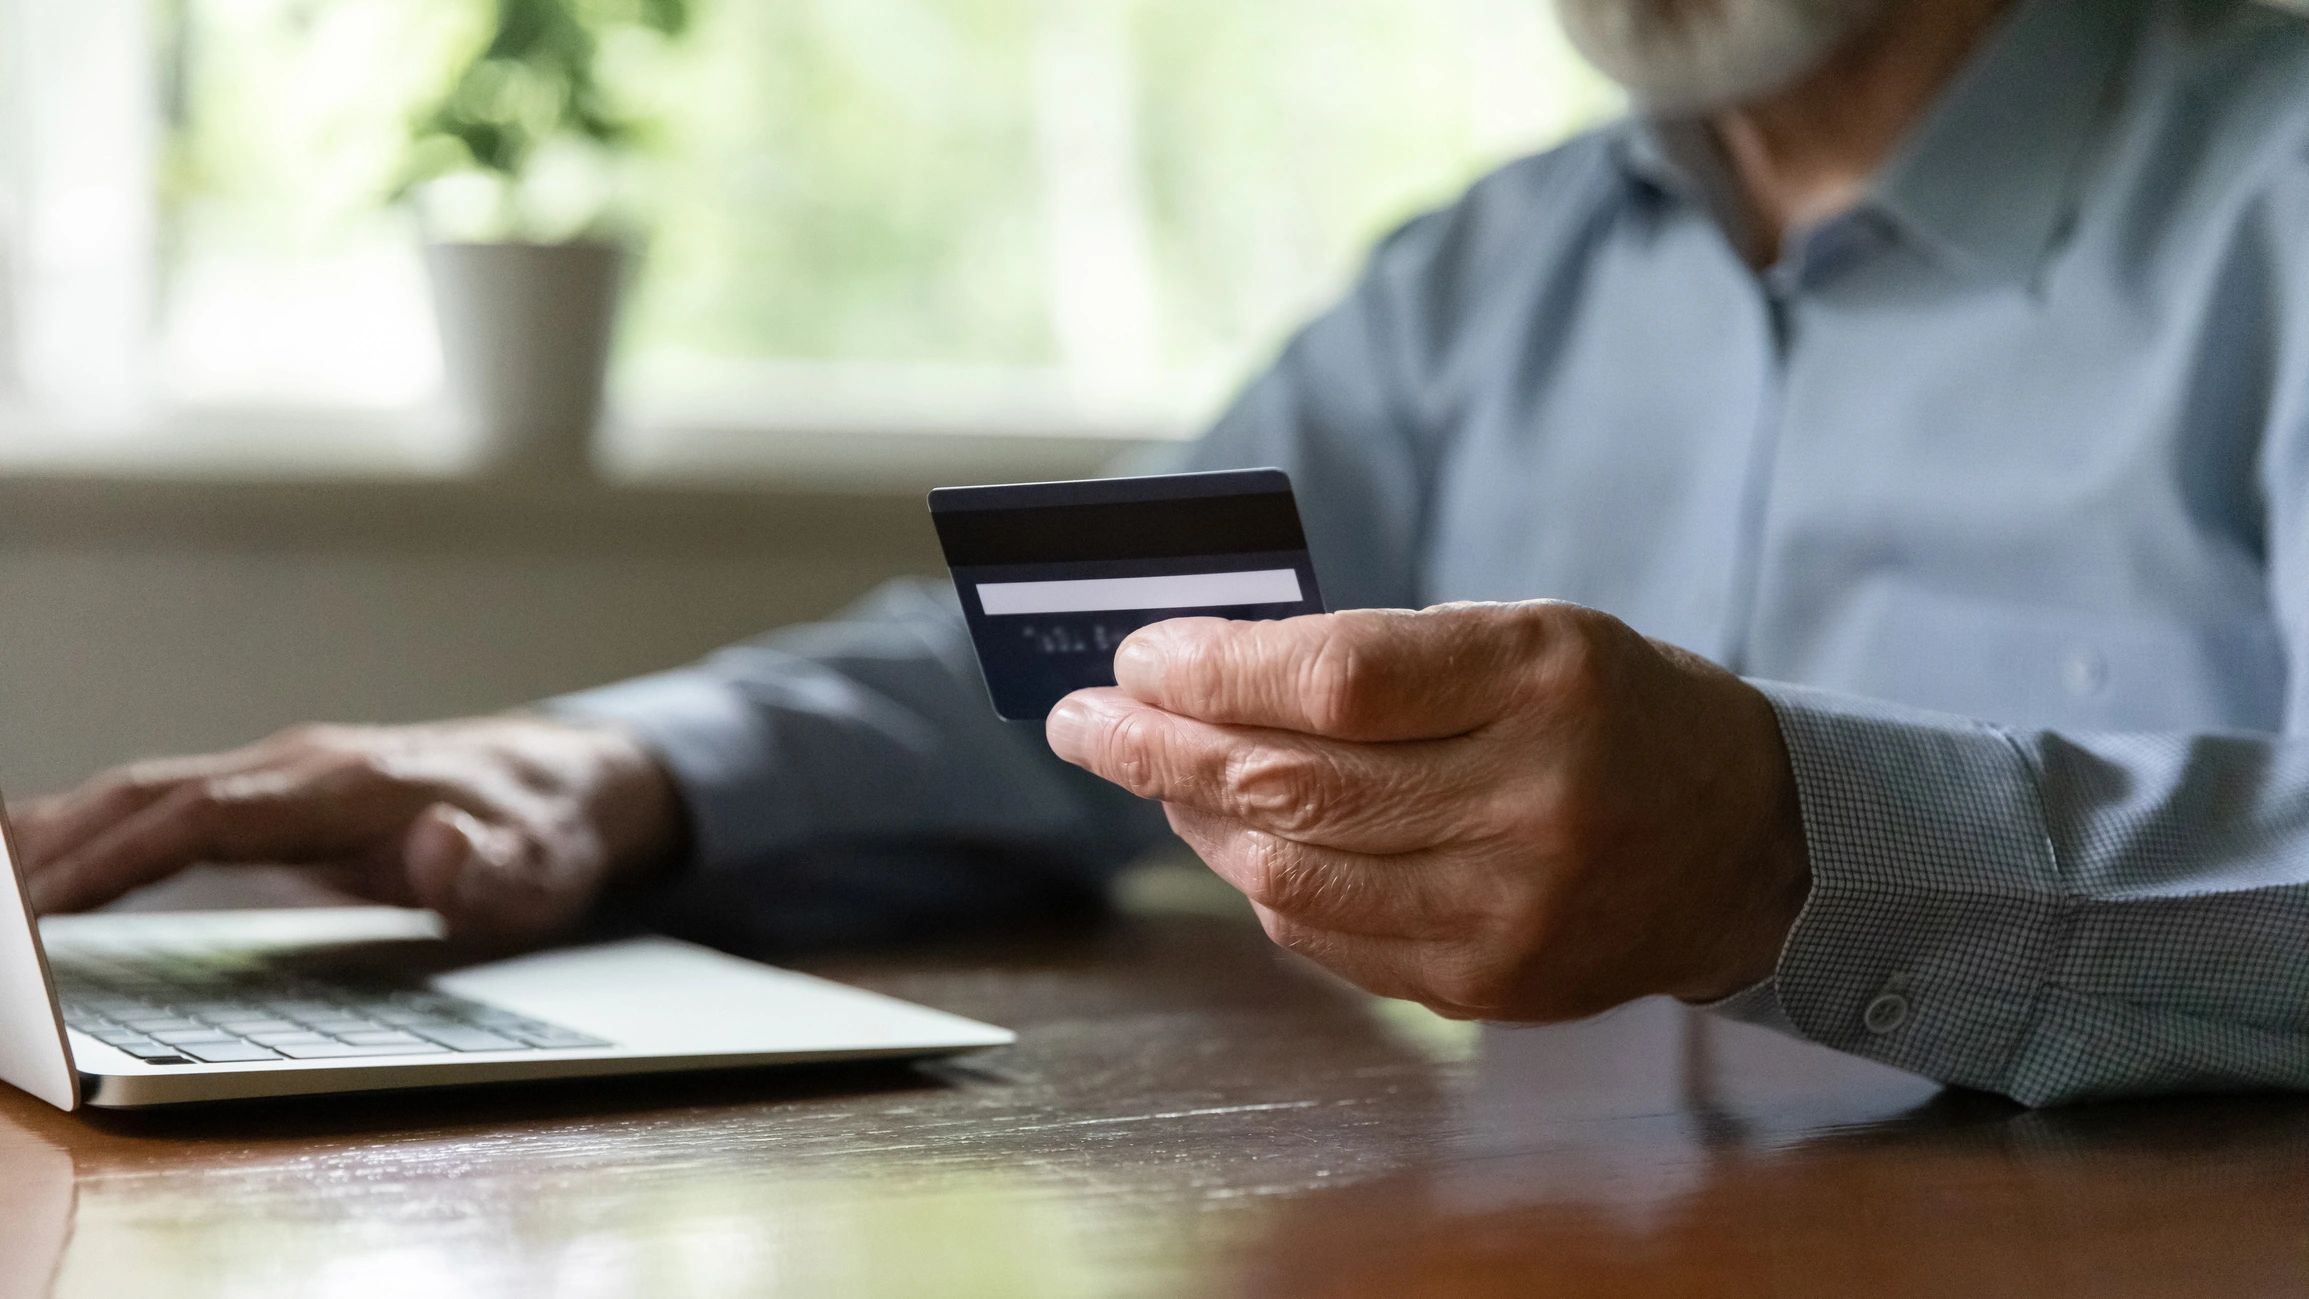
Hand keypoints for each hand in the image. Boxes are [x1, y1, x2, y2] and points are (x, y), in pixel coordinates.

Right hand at [6, 717, 686, 948]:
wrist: (566, 782)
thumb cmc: (545, 836)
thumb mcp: (539, 870)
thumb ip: (490, 870)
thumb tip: (438, 852)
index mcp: (349, 786)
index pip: (206, 816)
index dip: (120, 858)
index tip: (45, 903)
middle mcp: (302, 766)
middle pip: (151, 794)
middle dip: (58, 847)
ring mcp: (284, 773)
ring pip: (146, 792)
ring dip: (61, 835)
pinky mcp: (277, 793)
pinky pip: (167, 805)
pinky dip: (96, 828)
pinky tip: (42, 860)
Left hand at [1046, 601, 1808, 1019]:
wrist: (1743, 844)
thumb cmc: (1610, 709)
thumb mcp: (1524, 634)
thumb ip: (1380, 654)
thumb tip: (1202, 675)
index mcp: (1548, 680)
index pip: (1340, 680)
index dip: (1216, 668)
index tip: (1138, 654)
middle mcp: (1534, 803)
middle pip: (1295, 785)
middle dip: (1159, 749)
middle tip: (1083, 721)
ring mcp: (1510, 911)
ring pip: (1291, 874)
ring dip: (1192, 819)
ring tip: (1146, 772)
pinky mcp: (1487, 985)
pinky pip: (1326, 936)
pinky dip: (1258, 880)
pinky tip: (1230, 836)